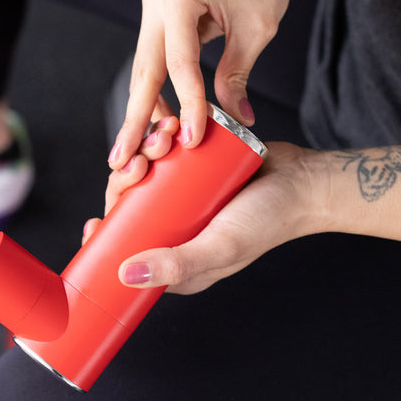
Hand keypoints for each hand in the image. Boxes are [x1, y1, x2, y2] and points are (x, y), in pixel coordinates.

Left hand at [94, 142, 320, 294]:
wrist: (305, 180)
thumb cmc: (267, 221)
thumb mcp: (219, 246)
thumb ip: (177, 264)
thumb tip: (124, 274)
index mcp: (177, 262)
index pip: (128, 253)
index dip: (105, 239)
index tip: (94, 222)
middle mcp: (177, 230)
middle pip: (130, 208)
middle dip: (124, 182)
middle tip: (139, 165)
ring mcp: (185, 199)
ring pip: (144, 176)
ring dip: (141, 152)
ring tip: (160, 138)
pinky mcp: (195, 170)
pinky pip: (165, 154)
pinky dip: (158, 138)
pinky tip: (164, 126)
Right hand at [109, 0, 294, 168]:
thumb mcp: (257, 30)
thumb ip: (237, 76)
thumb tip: (238, 122)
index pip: (179, 63)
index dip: (187, 104)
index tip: (193, 140)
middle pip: (145, 70)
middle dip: (136, 118)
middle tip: (121, 158)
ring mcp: (151, 8)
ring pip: (145, 70)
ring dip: (144, 109)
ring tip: (135, 150)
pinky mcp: (156, 18)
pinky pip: (154, 62)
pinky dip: (157, 91)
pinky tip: (160, 121)